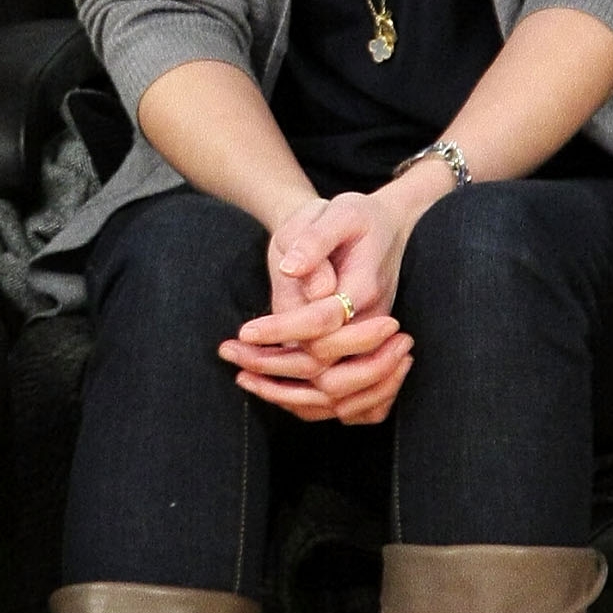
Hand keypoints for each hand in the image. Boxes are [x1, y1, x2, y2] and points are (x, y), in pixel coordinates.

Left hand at [219, 187, 420, 425]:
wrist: (384, 227)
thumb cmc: (356, 217)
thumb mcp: (337, 213)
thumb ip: (314, 240)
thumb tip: (291, 268)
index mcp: (365, 287)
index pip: (322, 321)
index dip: (282, 329)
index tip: (244, 331)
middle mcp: (374, 322)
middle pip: (324, 364)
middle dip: (273, 364)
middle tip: (227, 351)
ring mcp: (371, 343)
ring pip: (333, 391)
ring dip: (283, 390)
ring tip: (240, 374)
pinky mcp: (364, 354)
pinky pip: (339, 395)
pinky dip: (303, 399)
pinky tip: (267, 386)